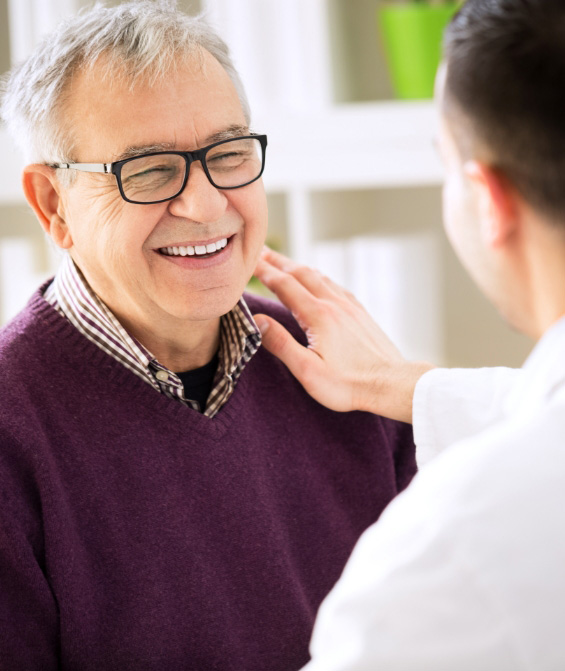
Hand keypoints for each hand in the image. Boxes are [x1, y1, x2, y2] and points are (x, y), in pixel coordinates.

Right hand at [253, 248, 434, 422]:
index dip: (264, 271)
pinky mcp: (360, 313)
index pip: (284, 285)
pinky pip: (335, 285)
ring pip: (319, 277)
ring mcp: (349, 306)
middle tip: (260, 252)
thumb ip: (281, 344)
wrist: (391, 383)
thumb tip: (257, 320)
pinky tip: (318, 280)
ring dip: (298, 267)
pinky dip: (319, 277)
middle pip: (301, 273)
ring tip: (283, 262)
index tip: (248, 261)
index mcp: (318, 315)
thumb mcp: (308, 371)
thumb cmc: (349, 384)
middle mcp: (334, 304)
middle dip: (278, 261)